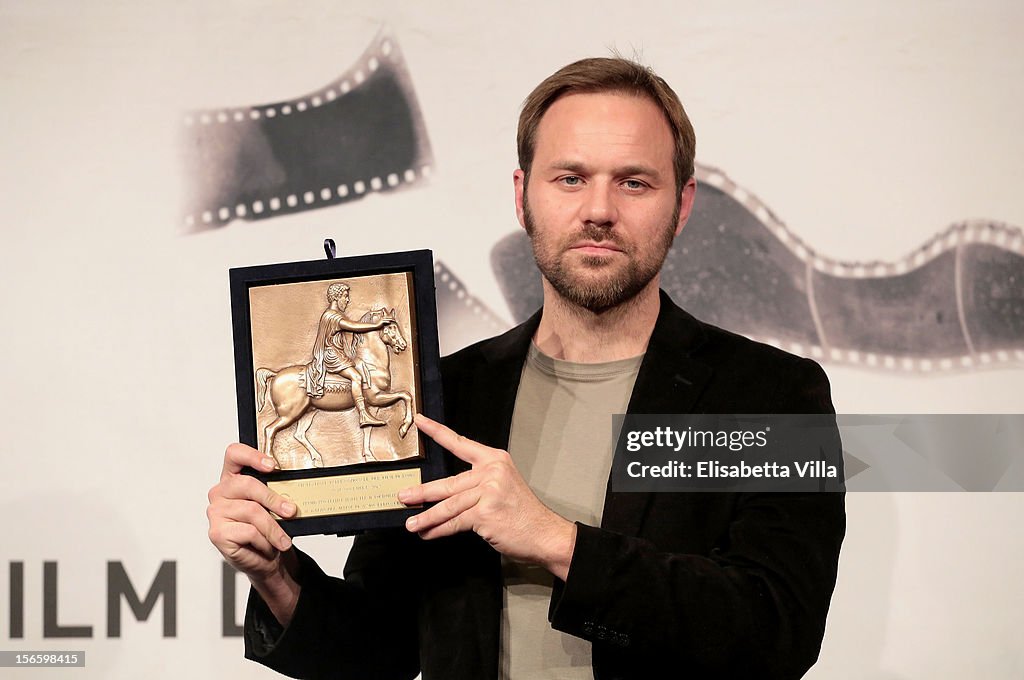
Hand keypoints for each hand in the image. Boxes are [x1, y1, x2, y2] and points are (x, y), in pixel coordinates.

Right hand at [207, 443, 299, 623]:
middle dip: (274, 499)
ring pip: (252, 511)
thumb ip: (276, 494)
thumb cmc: (266, 529)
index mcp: (233, 478)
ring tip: (283, 539)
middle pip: (247, 484)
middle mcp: (220, 492)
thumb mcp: (273, 507)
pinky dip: (264, 541)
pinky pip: (249, 531)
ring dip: (273, 528)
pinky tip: (266, 546)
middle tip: (291, 511)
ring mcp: (216, 512)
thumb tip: (292, 493)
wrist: (264, 559)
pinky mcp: (217, 532)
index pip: (234, 454)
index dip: (251, 456)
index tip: (272, 466)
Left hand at [399, 414, 576, 579]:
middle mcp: (491, 472)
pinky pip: (455, 522)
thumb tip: (445, 495)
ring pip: (448, 504)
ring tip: (411, 523)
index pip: (460, 443)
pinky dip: (438, 530)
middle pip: (449, 482)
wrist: (545, 533)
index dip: (437, 432)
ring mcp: (488, 491)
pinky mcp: (484, 513)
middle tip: (403, 496)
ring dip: (426, 516)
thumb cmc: (523, 513)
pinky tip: (427, 534)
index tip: (420, 421)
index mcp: (495, 459)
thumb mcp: (503, 486)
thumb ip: (477, 484)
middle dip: (422, 492)